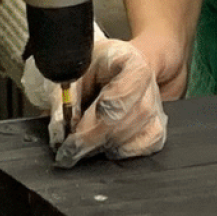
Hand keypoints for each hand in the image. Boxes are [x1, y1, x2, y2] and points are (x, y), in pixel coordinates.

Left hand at [23, 39, 167, 168]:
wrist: (117, 67)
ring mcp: (156, 108)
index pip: (118, 97)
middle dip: (90, 140)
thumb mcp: (73, 72)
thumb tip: (60, 133)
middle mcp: (149, 86)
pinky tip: (104, 144)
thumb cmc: (95, 67)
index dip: (92, 120)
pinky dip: (119, 152)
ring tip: (83, 143)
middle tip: (68, 151)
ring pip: (129, 139)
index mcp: (132, 63)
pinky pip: (140, 149)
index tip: (70, 137)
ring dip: (101, 147)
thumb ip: (64, 100)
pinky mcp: (157, 128)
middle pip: (122, 122)